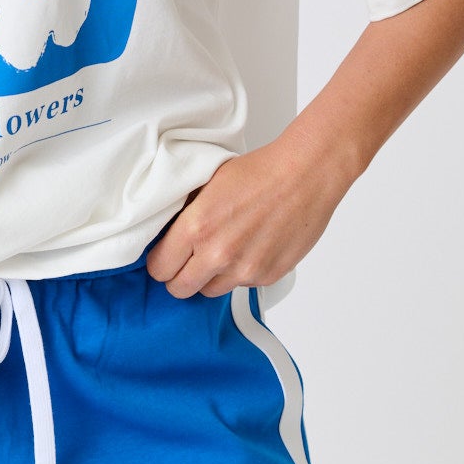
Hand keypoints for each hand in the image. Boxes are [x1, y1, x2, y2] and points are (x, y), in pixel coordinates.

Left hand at [145, 125, 359, 299]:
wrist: (304, 175)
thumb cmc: (260, 172)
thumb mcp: (207, 183)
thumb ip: (185, 214)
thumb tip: (168, 233)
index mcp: (196, 228)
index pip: (158, 268)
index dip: (160, 262)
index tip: (166, 256)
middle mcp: (218, 254)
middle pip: (180, 289)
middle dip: (179, 276)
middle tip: (188, 261)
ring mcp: (244, 269)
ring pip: (211, 291)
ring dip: (211, 277)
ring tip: (223, 250)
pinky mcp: (268, 276)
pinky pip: (242, 285)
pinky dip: (241, 272)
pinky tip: (250, 247)